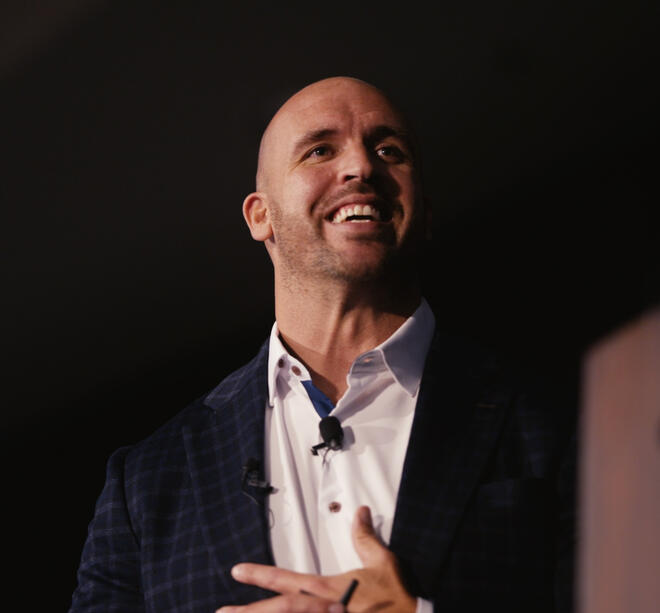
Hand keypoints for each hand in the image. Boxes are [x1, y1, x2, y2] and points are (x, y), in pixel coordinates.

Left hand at [216, 505, 415, 612]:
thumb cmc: (397, 595)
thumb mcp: (382, 562)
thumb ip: (365, 538)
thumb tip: (359, 512)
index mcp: (330, 590)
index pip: (288, 580)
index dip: (262, 575)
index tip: (238, 572)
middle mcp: (324, 611)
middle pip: (281, 611)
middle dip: (250, 612)